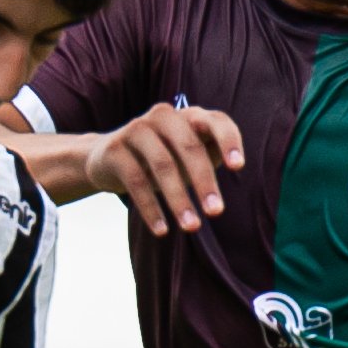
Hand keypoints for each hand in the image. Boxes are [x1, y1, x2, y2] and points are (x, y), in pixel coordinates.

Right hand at [88, 102, 246, 236]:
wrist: (109, 156)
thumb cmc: (163, 156)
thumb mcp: (189, 155)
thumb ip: (212, 155)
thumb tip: (235, 165)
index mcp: (189, 116)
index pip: (216, 121)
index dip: (228, 141)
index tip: (238, 167)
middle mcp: (164, 116)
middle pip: (189, 146)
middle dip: (204, 181)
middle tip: (216, 212)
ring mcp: (137, 129)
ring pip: (162, 165)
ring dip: (179, 199)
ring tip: (192, 227)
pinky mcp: (115, 149)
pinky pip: (136, 181)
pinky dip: (151, 208)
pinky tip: (162, 231)